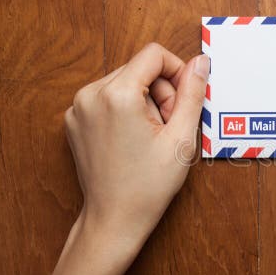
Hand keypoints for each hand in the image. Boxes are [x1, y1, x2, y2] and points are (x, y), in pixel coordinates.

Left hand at [64, 43, 208, 255]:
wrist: (114, 220)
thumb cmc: (148, 186)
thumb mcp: (181, 138)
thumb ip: (193, 93)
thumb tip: (201, 62)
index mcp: (117, 95)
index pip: (154, 55)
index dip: (177, 73)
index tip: (184, 101)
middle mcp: (90, 95)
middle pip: (139, 68)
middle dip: (161, 92)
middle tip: (168, 128)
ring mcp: (78, 108)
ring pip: (124, 82)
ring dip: (145, 102)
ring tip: (151, 137)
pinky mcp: (74, 120)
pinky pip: (107, 98)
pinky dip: (125, 111)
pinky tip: (133, 140)